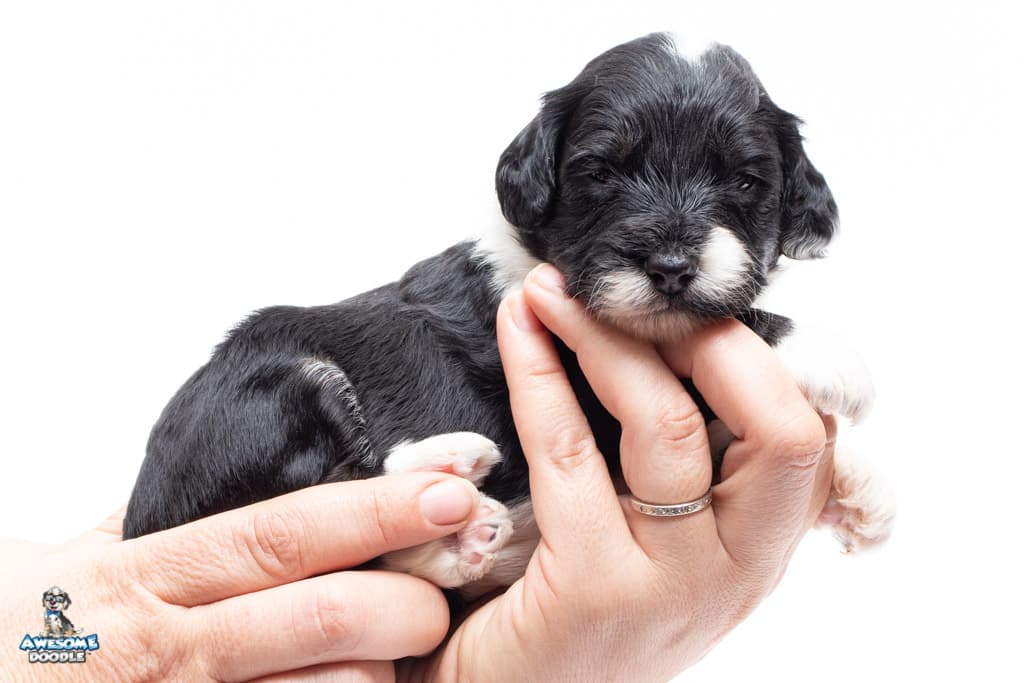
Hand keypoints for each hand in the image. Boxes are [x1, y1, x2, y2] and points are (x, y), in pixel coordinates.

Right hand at [1, 473, 481, 681]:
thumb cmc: (13, 637)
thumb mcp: (71, 566)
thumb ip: (151, 526)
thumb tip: (217, 481)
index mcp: (146, 578)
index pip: (284, 534)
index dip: (376, 513)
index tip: (449, 491)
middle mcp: (169, 648)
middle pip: (324, 617)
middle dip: (405, 604)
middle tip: (439, 593)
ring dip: (376, 677)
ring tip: (389, 661)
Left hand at [405, 264, 835, 681]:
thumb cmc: (583, 601)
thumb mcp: (662, 535)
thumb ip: (694, 462)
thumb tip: (677, 334)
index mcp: (764, 545)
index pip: (808, 429)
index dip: (752, 348)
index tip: (680, 297)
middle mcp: (740, 571)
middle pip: (777, 426)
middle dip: (705, 334)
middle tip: (628, 290)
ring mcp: (675, 587)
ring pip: (668, 423)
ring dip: (606, 334)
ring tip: (551, 290)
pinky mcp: (596, 593)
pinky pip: (568, 451)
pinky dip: (539, 371)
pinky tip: (518, 327)